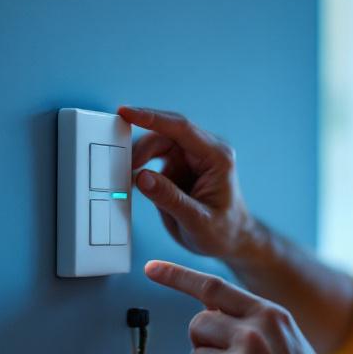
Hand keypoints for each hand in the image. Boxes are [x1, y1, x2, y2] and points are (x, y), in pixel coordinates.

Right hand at [118, 106, 255, 259]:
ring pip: (157, 144)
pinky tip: (131, 179)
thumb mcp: (197, 221)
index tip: (126, 112)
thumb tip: (142, 177)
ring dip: (139, 157)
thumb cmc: (222, 231)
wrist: (230, 240)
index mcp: (217, 157)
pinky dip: (140, 165)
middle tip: (121, 166)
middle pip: (165, 134)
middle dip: (141, 147)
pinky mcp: (179, 166)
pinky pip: (154, 157)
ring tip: (125, 177)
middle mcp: (204, 151)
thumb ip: (170, 199)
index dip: (152, 117)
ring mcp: (191, 157)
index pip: (181, 128)